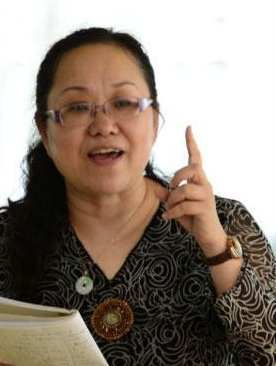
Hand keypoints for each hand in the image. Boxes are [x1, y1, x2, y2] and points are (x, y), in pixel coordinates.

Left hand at [162, 125, 226, 253]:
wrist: (209, 237)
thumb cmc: (193, 219)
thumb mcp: (177, 207)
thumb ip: (168, 197)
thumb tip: (157, 189)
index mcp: (199, 180)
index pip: (196, 158)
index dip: (191, 143)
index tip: (188, 128)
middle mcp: (205, 184)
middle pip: (191, 169)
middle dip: (177, 177)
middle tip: (171, 188)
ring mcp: (206, 196)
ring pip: (185, 189)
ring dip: (173, 200)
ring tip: (170, 208)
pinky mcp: (205, 208)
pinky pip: (184, 206)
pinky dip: (173, 212)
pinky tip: (168, 217)